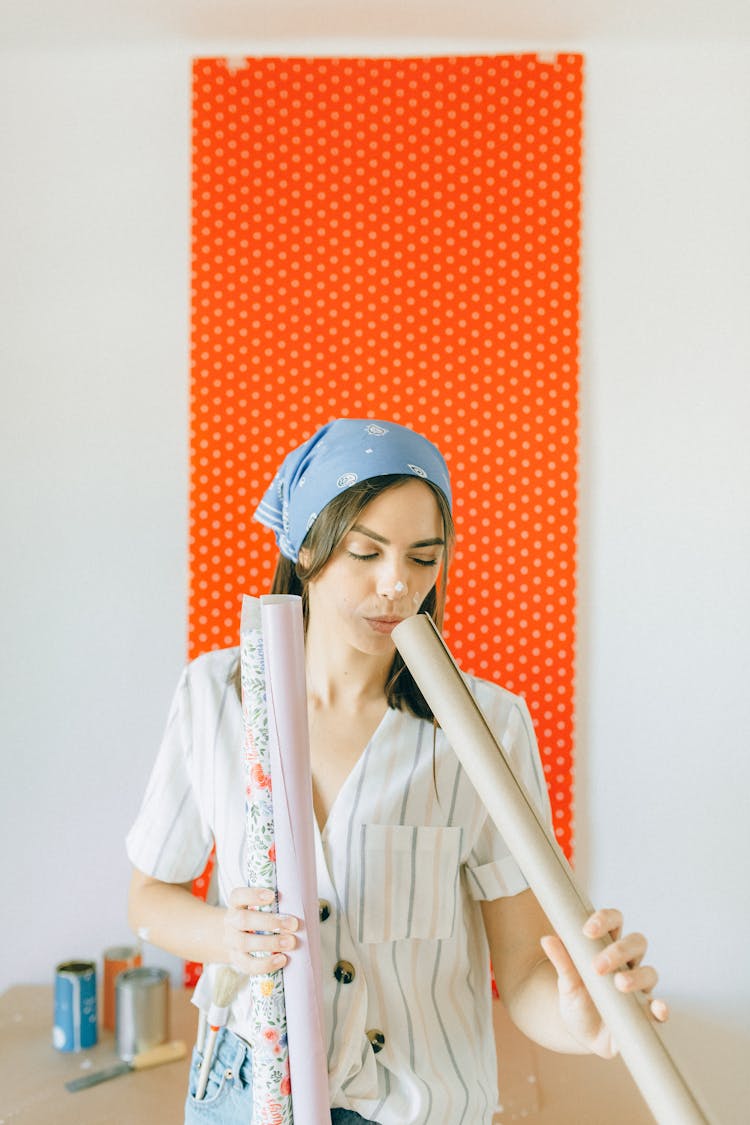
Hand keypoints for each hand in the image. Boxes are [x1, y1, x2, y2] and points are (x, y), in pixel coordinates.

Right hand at [223, 886, 298, 974]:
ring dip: (270, 943)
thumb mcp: (260, 908)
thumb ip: (279, 905)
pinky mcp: (237, 960)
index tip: (272, 895)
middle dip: (269, 922)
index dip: (253, 895)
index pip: (238, 896)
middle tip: (293, 924)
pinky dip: (265, 964)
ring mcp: (231, 942)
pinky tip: (281, 960)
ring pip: (245, 943)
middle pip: (243, 920)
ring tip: (291, 942)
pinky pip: (248, 965)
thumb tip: (312, 905)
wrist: (234, 939)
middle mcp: (231, 921)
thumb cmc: (256, 919)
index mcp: (236, 904)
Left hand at [540, 907, 668, 1058]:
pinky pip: (660, 1008)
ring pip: (649, 972)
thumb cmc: (576, 1001)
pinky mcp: (646, 1014)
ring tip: (618, 984)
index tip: (587, 931)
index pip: (614, 922)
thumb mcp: (566, 983)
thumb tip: (547, 940)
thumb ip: (561, 962)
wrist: (582, 1035)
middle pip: (636, 942)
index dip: (605, 920)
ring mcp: (639, 988)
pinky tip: (656, 1009)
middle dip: (619, 950)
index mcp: (607, 947)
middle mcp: (628, 964)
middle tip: (598, 966)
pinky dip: (661, 1008)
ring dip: (636, 976)